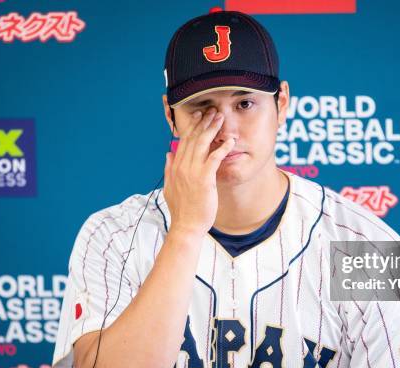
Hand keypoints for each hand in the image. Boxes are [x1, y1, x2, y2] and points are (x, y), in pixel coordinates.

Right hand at [163, 108, 234, 235]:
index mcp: (175, 167)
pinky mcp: (204, 179)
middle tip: (212, 110)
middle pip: (193, 138)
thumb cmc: (182, 210)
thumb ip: (169, 169)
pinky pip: (215, 158)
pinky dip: (223, 148)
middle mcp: (182, 166)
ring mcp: (193, 172)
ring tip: (221, 118)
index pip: (183, 141)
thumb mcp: (170, 187)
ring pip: (203, 144)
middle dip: (203, 122)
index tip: (198, 116)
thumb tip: (168, 153)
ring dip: (213, 129)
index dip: (191, 127)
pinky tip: (230, 141)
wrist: (186, 226)